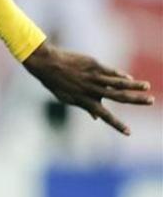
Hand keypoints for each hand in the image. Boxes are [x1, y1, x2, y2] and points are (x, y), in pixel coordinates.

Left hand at [22, 42, 153, 134]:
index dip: (117, 125)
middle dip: (136, 100)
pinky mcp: (93, 65)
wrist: (46, 63)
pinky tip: (129, 78)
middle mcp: (91, 90)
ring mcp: (93, 77)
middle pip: (118, 97)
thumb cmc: (56, 82)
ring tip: (147, 87)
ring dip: (134, 85)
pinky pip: (110, 71)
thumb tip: (95, 117)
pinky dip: (120, 75)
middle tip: (151, 101)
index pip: (104, 116)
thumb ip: (84, 106)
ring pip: (117, 82)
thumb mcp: (67, 98)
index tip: (128, 133)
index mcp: (84, 101)